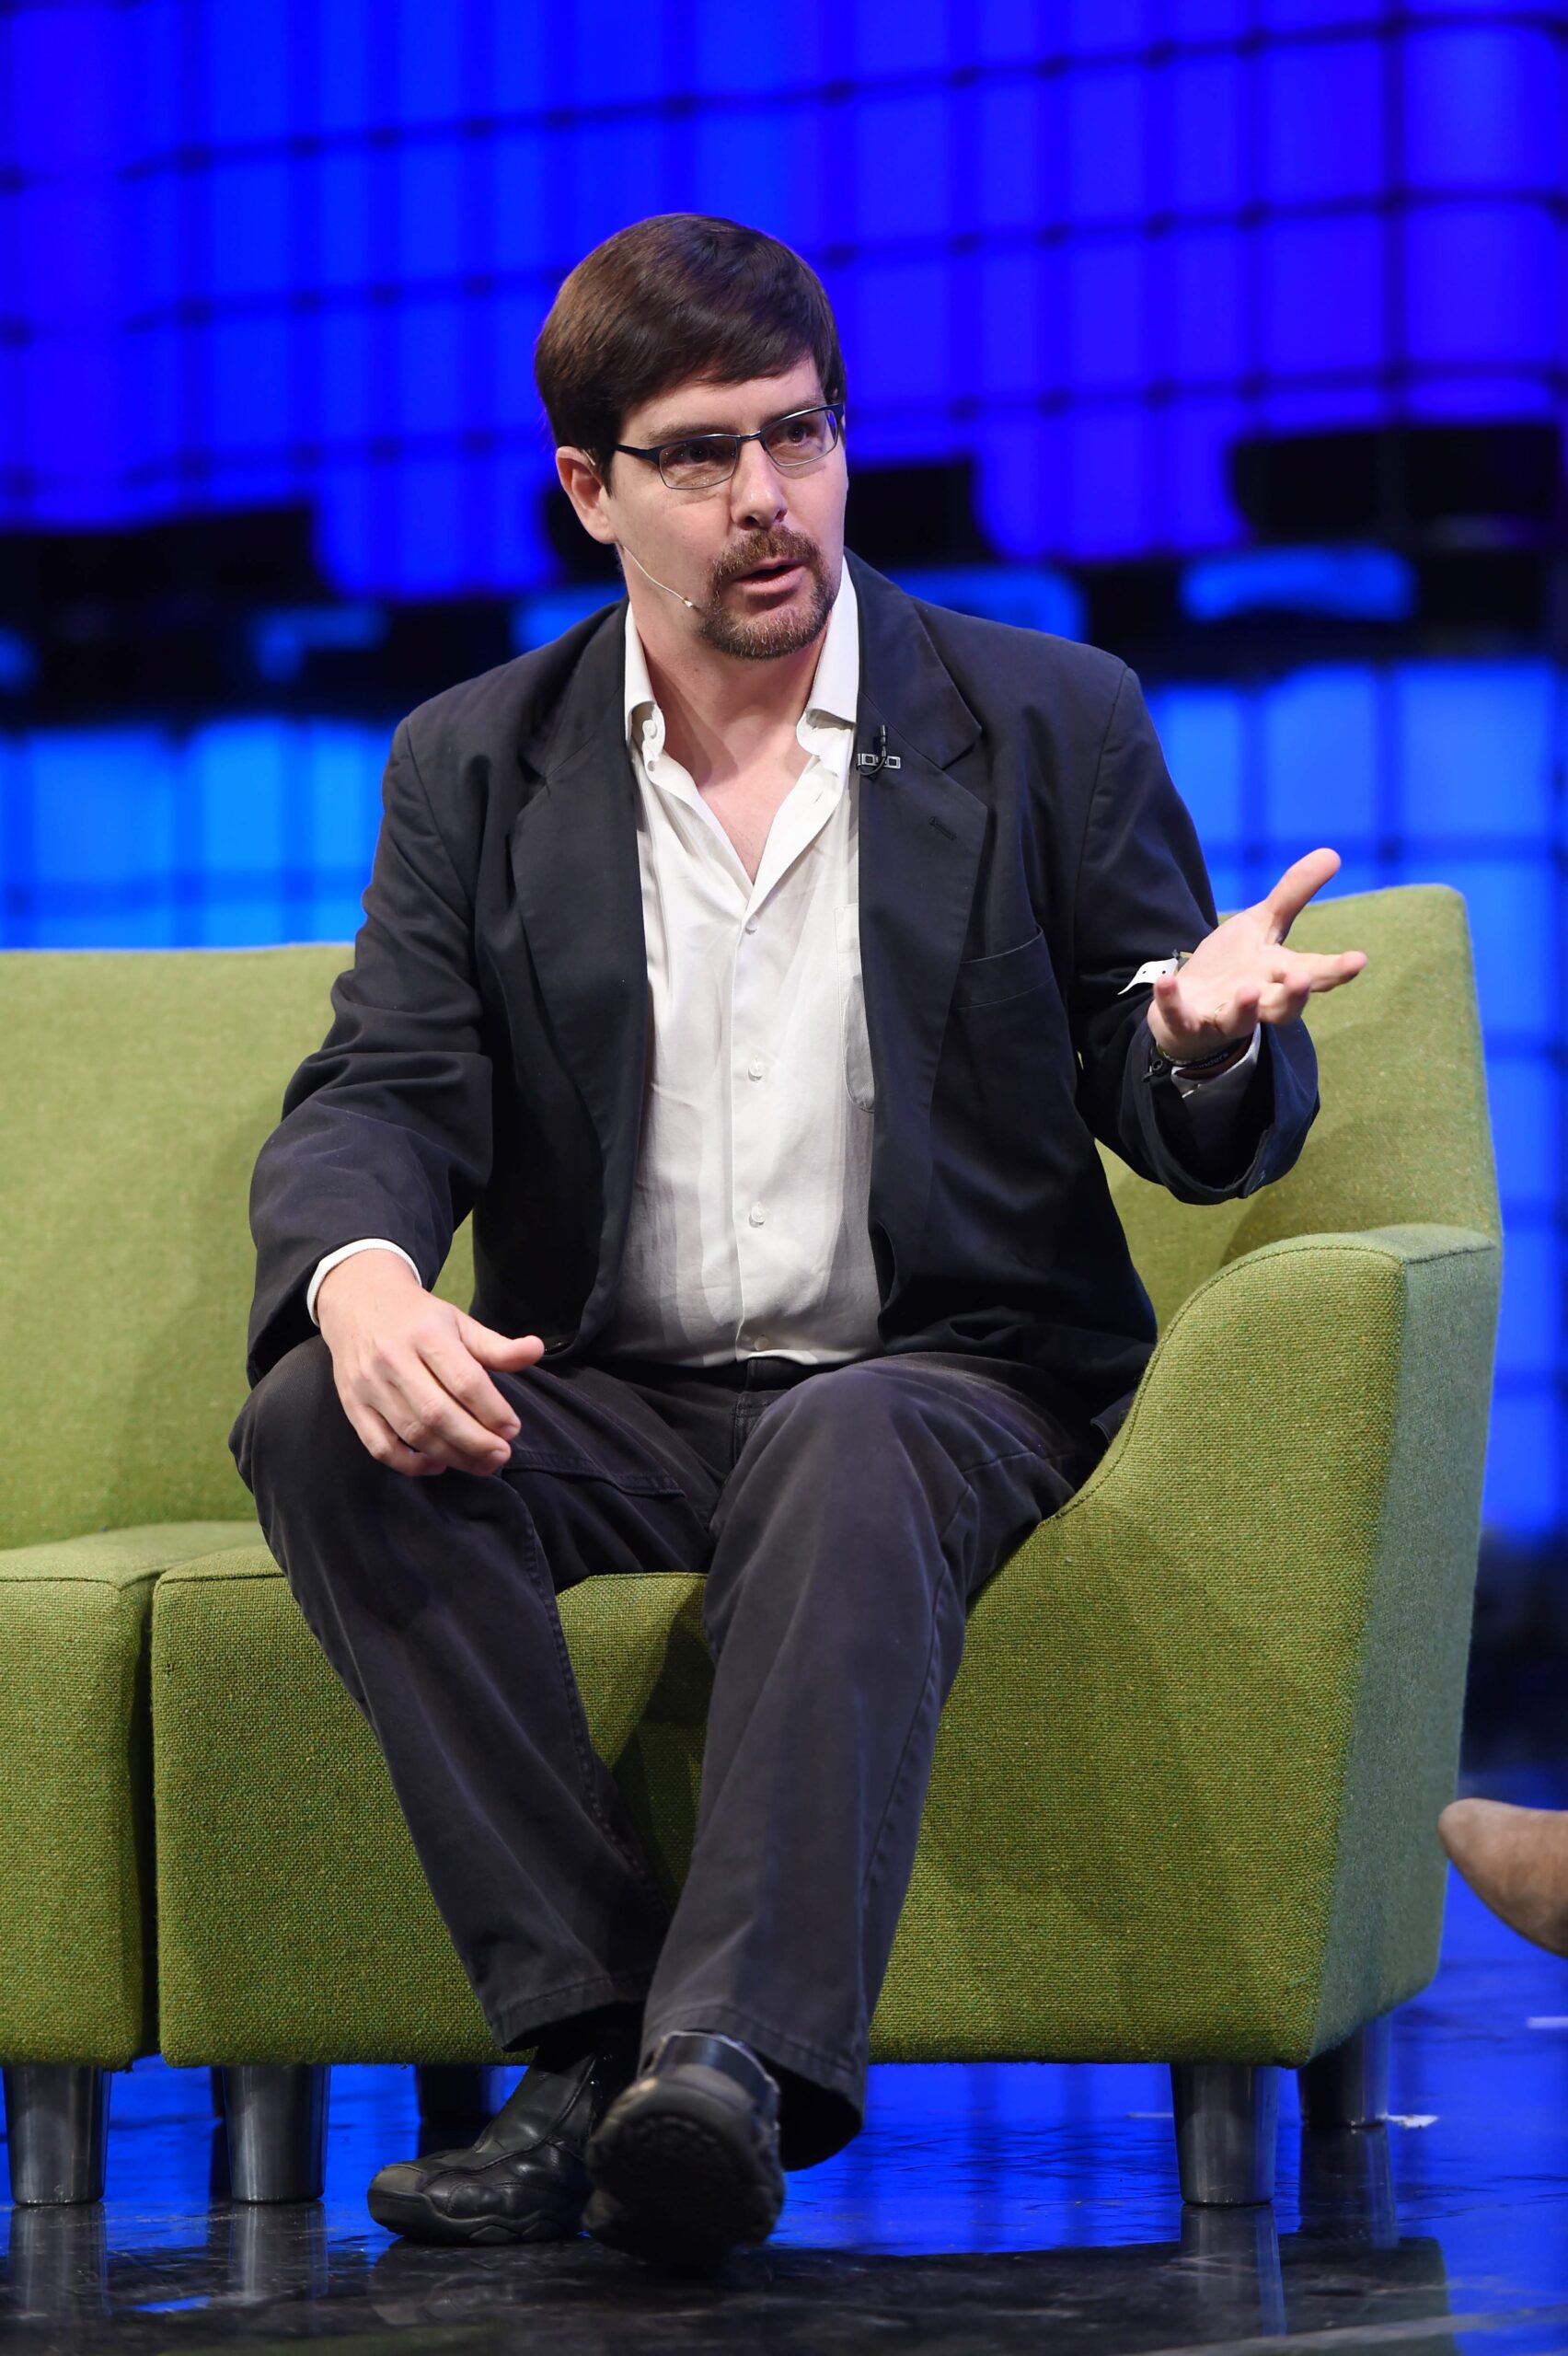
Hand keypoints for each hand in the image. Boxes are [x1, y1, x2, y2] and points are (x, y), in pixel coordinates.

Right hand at [315, 1249, 544, 1477]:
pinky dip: (409, 1463)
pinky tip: (437, 1464)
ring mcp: (368, 1384)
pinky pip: (379, 1445)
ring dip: (451, 1455)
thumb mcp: (458, 1321)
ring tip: (480, 1464)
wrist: (358, 1300)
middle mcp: (393, 1358)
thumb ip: (496, 1345)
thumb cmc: (418, 1317)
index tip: (513, 1429)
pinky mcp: (352, 1405)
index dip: (492, 1410)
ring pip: (412, 1432)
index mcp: (426, 1333)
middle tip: (501, 1456)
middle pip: (437, 1413)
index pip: (464, 1380)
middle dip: (475, 1441)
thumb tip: (536, 1350)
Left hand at [1147, 846, 1366, 1064]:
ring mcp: (1222, 1014)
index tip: (1359, 960)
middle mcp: (1258, 1000)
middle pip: (1284, 1007)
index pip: (1315, 974)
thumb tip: (1333, 853)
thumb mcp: (1261, 924)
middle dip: (1294, 996)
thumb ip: (1293, 894)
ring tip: (1249, 991)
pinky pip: (1180, 1015)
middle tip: (1303, 980)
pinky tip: (1167, 980)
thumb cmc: (1234, 966)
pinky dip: (1172, 1000)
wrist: (1188, 1006)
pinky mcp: (1187, 1021)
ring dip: (1245, 1007)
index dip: (1337, 970)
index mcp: (1279, 975)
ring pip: (1240, 1020)